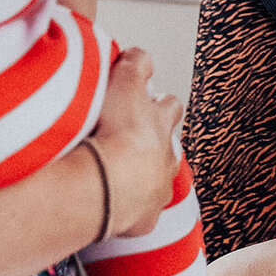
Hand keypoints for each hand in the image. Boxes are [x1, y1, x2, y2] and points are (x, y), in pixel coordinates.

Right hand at [88, 48, 183, 240]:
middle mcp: (165, 159)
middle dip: (156, 142)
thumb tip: (139, 54)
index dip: (158, 103)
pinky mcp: (141, 221)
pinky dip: (128, 212)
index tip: (147, 101)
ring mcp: (156, 192)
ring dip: (142, 177)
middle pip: (169, 146)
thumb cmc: (115, 133)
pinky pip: (138, 217)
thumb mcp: (125, 82)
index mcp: (162, 125)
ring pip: (157, 182)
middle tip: (135, 139)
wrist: (106, 183)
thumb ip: (135, 63)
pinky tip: (111, 209)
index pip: (169, 106)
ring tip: (120, 176)